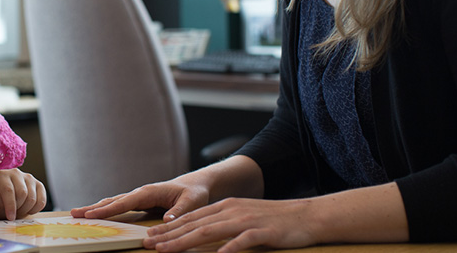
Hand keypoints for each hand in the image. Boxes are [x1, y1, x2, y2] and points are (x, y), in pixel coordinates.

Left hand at [0, 168, 46, 219]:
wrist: (3, 196)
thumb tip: (10, 206)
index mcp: (2, 176)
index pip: (9, 190)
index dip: (10, 205)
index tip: (10, 218)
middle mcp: (16, 173)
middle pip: (22, 193)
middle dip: (18, 209)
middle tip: (14, 215)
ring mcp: (29, 178)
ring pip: (32, 198)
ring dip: (26, 210)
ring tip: (19, 212)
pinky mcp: (38, 185)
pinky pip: (41, 200)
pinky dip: (36, 209)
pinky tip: (28, 210)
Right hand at [70, 174, 210, 222]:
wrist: (195, 185)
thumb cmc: (194, 193)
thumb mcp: (192, 202)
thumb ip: (180, 211)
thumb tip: (167, 220)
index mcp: (149, 192)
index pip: (125, 202)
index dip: (107, 209)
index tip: (91, 214)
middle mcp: (140, 193)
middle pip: (112, 201)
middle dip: (93, 207)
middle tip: (74, 213)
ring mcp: (138, 198)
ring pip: (113, 203)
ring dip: (95, 208)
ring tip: (77, 213)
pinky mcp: (138, 204)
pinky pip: (118, 208)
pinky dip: (105, 211)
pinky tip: (94, 216)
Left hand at [143, 198, 317, 252]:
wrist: (307, 216)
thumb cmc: (274, 220)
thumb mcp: (242, 217)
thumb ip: (221, 224)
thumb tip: (200, 236)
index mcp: (225, 206)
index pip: (191, 218)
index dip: (169, 228)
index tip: (151, 237)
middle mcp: (231, 210)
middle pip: (194, 224)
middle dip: (169, 236)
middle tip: (149, 245)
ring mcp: (246, 220)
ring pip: (210, 231)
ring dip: (186, 241)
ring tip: (168, 250)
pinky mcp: (263, 231)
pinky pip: (242, 241)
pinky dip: (228, 248)